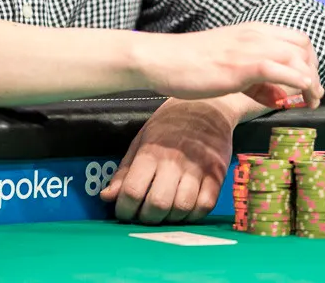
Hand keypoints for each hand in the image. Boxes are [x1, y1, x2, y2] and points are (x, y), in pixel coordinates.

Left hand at [100, 98, 232, 223]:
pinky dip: (193, 215)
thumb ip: (124, 171)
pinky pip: (205, 206)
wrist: (208, 105)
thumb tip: (107, 197)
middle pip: (158, 204)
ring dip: (170, 219)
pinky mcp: (218, 174)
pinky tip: (185, 210)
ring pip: (182, 208)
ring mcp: (199, 168)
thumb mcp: (141, 140)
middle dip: (147, 218)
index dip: (124, 210)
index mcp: (151, 152)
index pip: (133, 191)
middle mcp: (175, 161)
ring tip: (165, 213)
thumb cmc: (170, 124)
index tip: (125, 212)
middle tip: (145, 214)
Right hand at [133, 23, 323, 108]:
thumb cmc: (189, 65)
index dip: (310, 61)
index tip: (310, 83)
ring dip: (312, 80)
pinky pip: (281, 70)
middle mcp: (256, 35)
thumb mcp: (229, 69)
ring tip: (312, 101)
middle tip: (314, 95)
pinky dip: (298, 82)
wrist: (161, 59)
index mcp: (253, 31)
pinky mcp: (242, 65)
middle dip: (315, 71)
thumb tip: (282, 97)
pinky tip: (302, 96)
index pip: (296, 38)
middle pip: (303, 45)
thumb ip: (257, 82)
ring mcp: (249, 48)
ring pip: (297, 57)